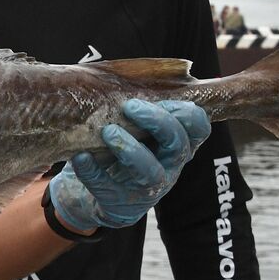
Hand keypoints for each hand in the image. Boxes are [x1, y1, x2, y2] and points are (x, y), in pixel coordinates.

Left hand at [49, 99, 210, 233]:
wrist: (90, 195)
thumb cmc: (115, 151)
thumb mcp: (132, 131)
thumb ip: (136, 111)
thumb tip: (120, 77)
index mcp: (175, 145)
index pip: (198, 128)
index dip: (186, 112)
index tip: (161, 99)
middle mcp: (168, 166)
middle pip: (178, 144)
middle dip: (158, 122)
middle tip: (130, 107)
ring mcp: (145, 188)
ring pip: (149, 171)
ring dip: (129, 149)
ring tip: (108, 132)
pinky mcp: (119, 202)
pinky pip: (106, 187)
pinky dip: (92, 171)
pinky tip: (80, 157)